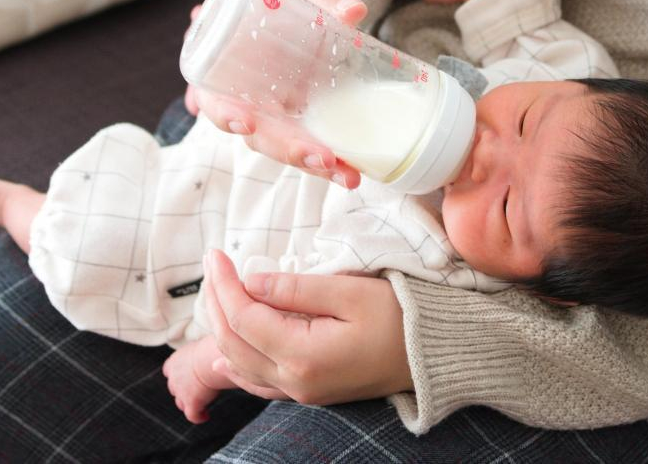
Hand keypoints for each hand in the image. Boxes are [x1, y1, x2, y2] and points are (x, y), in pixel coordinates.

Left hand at [162, 337, 234, 423]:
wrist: (211, 358)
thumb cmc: (210, 347)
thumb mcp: (200, 346)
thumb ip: (197, 354)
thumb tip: (208, 350)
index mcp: (174, 361)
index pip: (169, 370)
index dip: (177, 375)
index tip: (188, 376)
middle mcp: (173, 377)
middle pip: (174, 388)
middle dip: (183, 390)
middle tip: (198, 390)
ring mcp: (181, 392)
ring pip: (181, 403)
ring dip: (189, 403)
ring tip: (202, 405)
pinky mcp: (191, 403)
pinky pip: (192, 416)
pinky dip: (198, 417)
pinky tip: (206, 416)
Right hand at [185, 0, 367, 188]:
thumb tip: (352, 11)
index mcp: (227, 61)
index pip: (215, 96)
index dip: (225, 113)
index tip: (245, 122)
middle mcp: (246, 94)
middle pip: (257, 133)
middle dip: (288, 150)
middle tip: (321, 158)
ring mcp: (275, 108)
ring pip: (285, 145)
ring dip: (314, 163)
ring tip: (348, 174)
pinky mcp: (301, 114)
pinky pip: (310, 141)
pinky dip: (331, 159)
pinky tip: (354, 169)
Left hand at [201, 249, 412, 404]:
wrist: (434, 354)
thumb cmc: (400, 316)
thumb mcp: (349, 292)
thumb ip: (296, 289)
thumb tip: (251, 281)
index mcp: (303, 356)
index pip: (244, 318)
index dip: (224, 284)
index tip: (216, 254)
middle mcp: (296, 382)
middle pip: (235, 343)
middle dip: (217, 302)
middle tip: (213, 265)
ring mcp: (302, 392)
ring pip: (241, 365)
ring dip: (223, 328)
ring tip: (217, 293)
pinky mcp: (311, 392)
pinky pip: (260, 383)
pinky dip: (237, 364)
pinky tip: (225, 357)